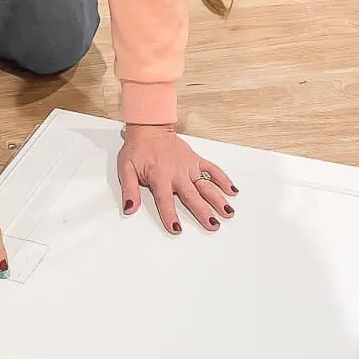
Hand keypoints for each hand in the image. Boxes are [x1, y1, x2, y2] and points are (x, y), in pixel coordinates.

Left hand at [118, 124, 237, 233]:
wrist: (149, 128)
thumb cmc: (137, 150)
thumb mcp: (126, 169)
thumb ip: (129, 190)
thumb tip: (130, 209)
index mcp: (159, 177)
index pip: (165, 200)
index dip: (170, 215)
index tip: (177, 229)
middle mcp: (177, 173)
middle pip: (192, 196)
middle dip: (203, 211)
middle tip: (213, 225)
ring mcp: (189, 166)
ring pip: (206, 184)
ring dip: (218, 199)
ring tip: (228, 212)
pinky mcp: (196, 160)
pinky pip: (213, 170)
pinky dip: (223, 179)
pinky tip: (233, 191)